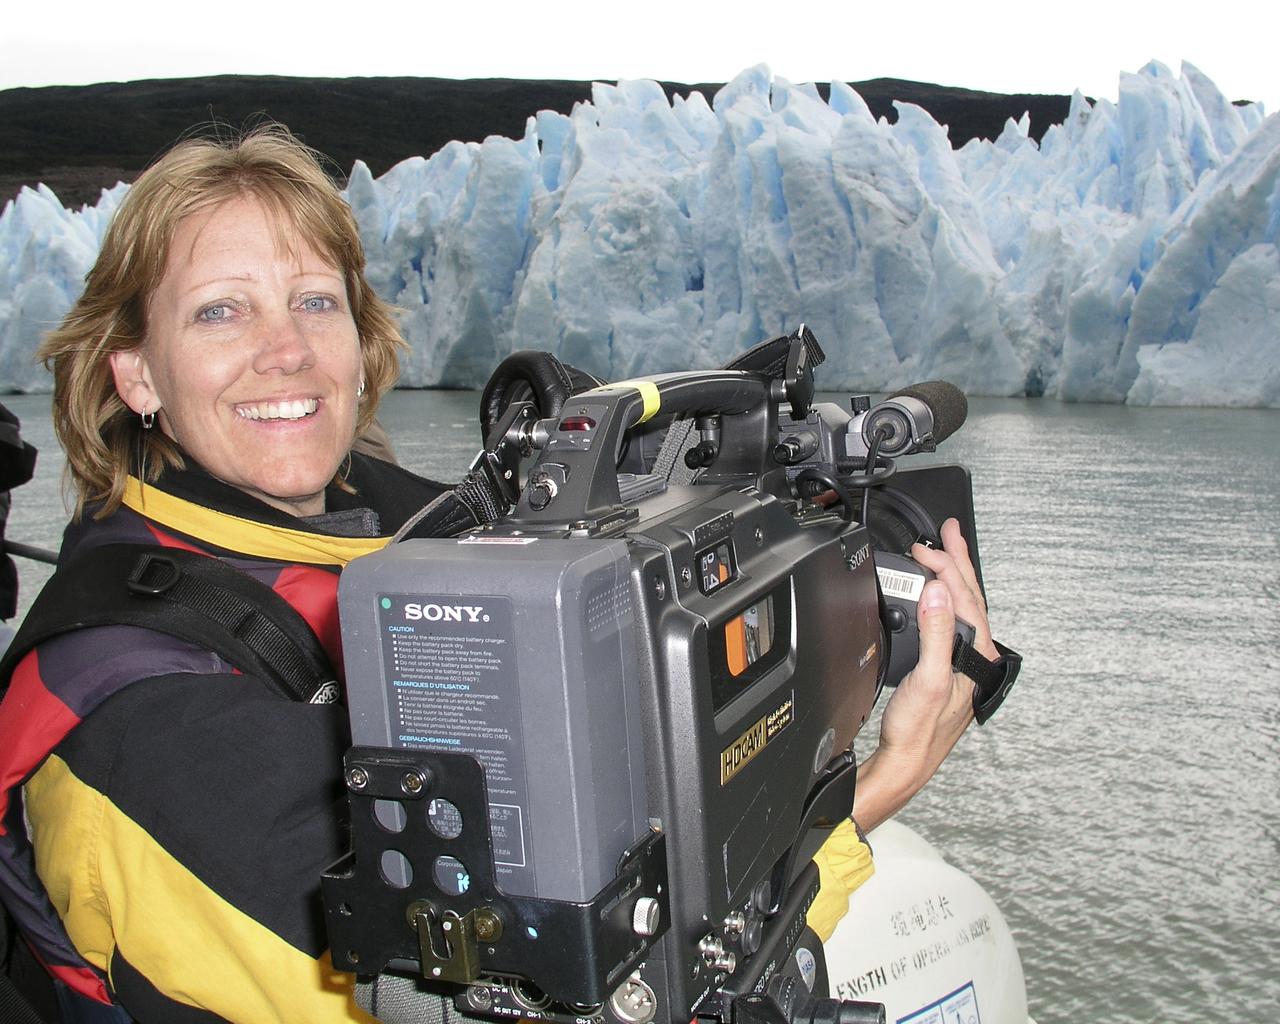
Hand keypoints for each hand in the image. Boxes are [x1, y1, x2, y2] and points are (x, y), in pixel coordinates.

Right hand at [852, 519, 995, 830]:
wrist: (906, 761)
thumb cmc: (919, 730)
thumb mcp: (928, 678)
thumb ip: (936, 633)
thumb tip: (937, 591)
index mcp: (977, 655)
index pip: (965, 597)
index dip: (946, 567)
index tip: (923, 549)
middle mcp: (974, 656)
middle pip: (970, 596)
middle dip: (958, 560)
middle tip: (948, 531)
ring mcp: (960, 661)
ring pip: (959, 607)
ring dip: (950, 576)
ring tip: (943, 551)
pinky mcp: (944, 666)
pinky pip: (947, 620)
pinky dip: (940, 598)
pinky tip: (932, 595)